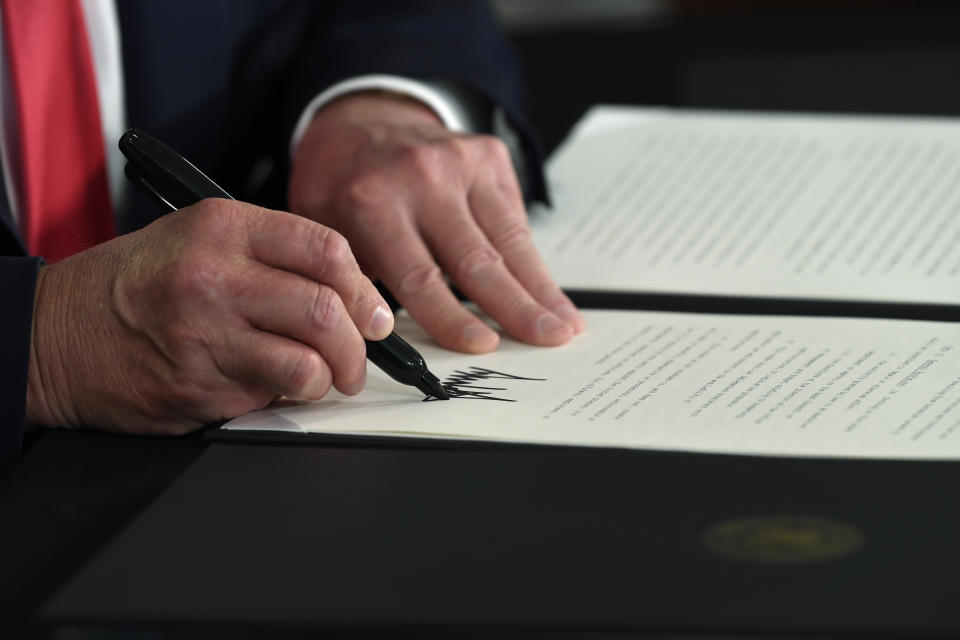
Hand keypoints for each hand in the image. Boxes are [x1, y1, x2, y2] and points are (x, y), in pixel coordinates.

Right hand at [26, 199, 392, 434]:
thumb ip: (273, 258)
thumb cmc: (137, 285)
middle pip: (327, 311)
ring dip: (327, 381)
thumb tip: (352, 296)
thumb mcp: (200, 239)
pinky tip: (264, 386)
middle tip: (358, 361)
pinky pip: (266, 397)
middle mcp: (214, 275)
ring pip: (306, 364)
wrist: (55, 331)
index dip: (364, 289)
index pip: (326, 250)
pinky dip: (280, 398)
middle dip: (359, 347)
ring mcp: (201, 334)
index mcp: (223, 227)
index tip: (375, 314)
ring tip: (319, 380)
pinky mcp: (192, 386)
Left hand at [288, 91, 584, 353]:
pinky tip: (548, 292)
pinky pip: (516, 218)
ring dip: (540, 288)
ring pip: (510, 240)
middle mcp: (422, 179)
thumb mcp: (325, 231)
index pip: (420, 276)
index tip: (483, 348)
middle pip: (477, 260)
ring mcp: (461, 163)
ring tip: (565, 325)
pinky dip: (532, 259)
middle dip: (518, 308)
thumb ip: (354, 281)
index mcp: (373, 203)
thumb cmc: (342, 185)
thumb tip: (387, 339)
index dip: (454, 318)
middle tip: (548, 340)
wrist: (360, 120)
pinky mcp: (489, 157)